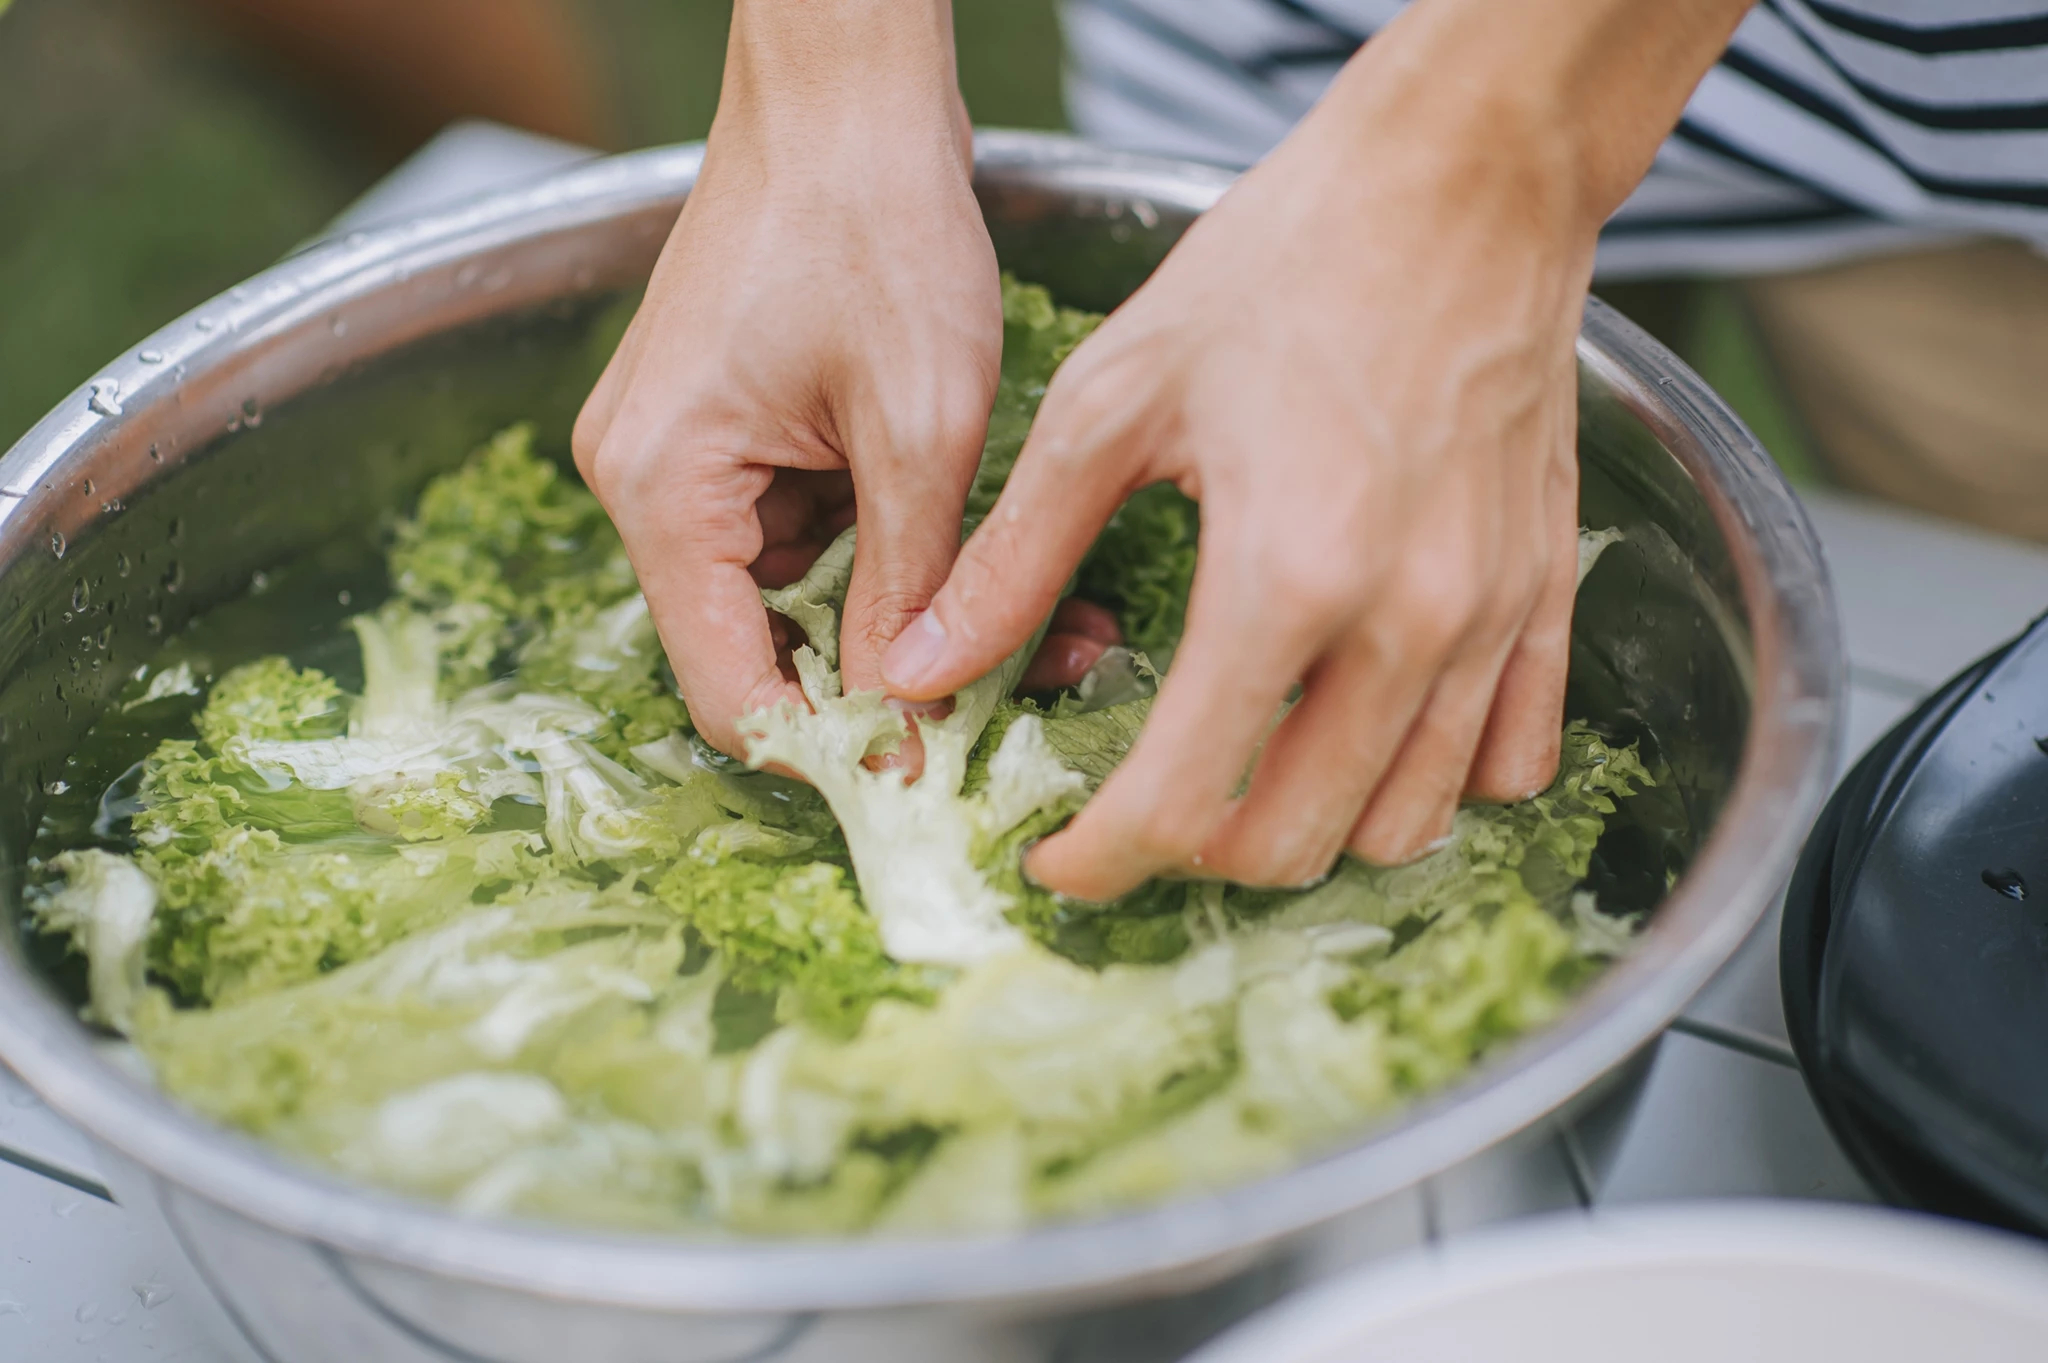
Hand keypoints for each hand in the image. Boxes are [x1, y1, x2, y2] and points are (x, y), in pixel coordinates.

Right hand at [573, 0, 999, 756]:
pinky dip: (884, 554)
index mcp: (665, 491)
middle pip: (758, 651)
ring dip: (900, 619)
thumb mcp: (921, 428)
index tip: (934, 779)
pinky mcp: (726, 430)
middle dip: (886, 685)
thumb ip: (908, 589)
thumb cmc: (876, 223)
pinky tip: (973, 550)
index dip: (832, 752)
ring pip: (792, 597)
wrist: (845, 93)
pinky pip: (802, 535)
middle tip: (1018, 695)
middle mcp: (647, 484)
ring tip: (1040, 619)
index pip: (731, 692)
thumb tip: (906, 725)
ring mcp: (682, 455)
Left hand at [882, 0, 1747, 897]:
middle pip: (1297, 841)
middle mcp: (1406, 621)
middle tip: (1137, 812)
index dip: (1102, 859)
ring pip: (1405, 822)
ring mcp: (1491, 617)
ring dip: (1310, 832)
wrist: (1459, 183)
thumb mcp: (1113, 400)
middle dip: (1195, 855)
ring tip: (1240, 776)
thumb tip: (921, 666)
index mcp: (1285, 575)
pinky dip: (1433, 782)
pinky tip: (1367, 733)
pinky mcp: (1543, 594)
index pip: (1185, 801)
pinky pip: (1509, 758)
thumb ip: (1017, 556)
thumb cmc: (1285, 264)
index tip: (1057, 860)